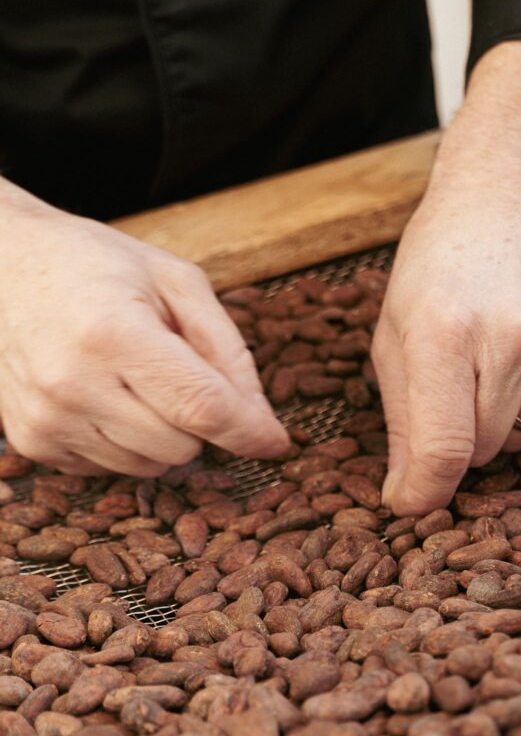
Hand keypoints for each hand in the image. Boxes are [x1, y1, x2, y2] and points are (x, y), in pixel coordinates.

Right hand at [0, 182, 288, 476]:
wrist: (3, 267)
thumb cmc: (97, 266)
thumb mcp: (177, 282)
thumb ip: (227, 350)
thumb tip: (263, 421)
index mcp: (113, 333)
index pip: (201, 406)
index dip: (249, 430)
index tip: (278, 441)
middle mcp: (72, 384)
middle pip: (182, 446)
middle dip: (199, 420)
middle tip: (176, 370)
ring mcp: (47, 419)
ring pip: (150, 466)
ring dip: (162, 433)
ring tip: (133, 376)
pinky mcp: (33, 443)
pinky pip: (113, 468)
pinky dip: (125, 440)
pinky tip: (105, 394)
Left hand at [373, 42, 520, 514]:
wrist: (510, 200)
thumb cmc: (435, 268)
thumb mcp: (393, 332)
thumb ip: (400, 417)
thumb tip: (408, 497)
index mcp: (441, 330)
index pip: (443, 447)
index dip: (425, 493)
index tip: (410, 505)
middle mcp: (507, 335)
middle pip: (480, 451)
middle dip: (455, 442)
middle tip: (446, 391)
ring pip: (520, 438)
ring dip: (495, 421)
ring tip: (483, 361)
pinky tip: (518, 353)